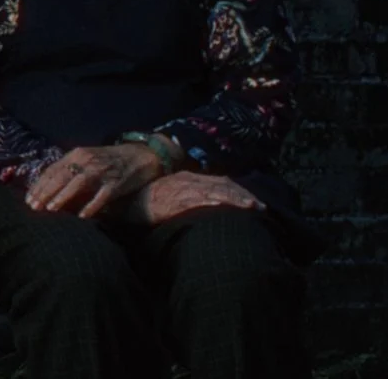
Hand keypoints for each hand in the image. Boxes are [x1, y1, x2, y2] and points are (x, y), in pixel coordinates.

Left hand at [27, 144, 163, 217]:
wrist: (141, 155)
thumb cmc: (109, 160)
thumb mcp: (86, 158)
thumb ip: (69, 169)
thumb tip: (47, 185)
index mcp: (77, 155)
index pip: (53, 170)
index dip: (39, 185)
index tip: (28, 198)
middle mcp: (87, 161)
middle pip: (61, 177)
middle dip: (46, 192)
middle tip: (34, 206)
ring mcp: (102, 172)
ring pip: (78, 184)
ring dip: (63, 197)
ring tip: (51, 209)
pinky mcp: (116, 184)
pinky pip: (101, 196)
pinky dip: (91, 206)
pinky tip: (82, 216)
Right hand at [126, 171, 264, 226]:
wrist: (126, 201)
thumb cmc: (147, 201)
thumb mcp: (170, 193)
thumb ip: (188, 196)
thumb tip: (210, 202)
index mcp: (189, 179)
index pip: (219, 183)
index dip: (238, 191)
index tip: (254, 201)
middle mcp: (189, 181)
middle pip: (221, 186)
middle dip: (242, 195)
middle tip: (261, 206)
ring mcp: (183, 190)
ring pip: (215, 191)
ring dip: (235, 199)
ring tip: (252, 207)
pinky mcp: (176, 200)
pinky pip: (199, 199)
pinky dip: (214, 202)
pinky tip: (226, 207)